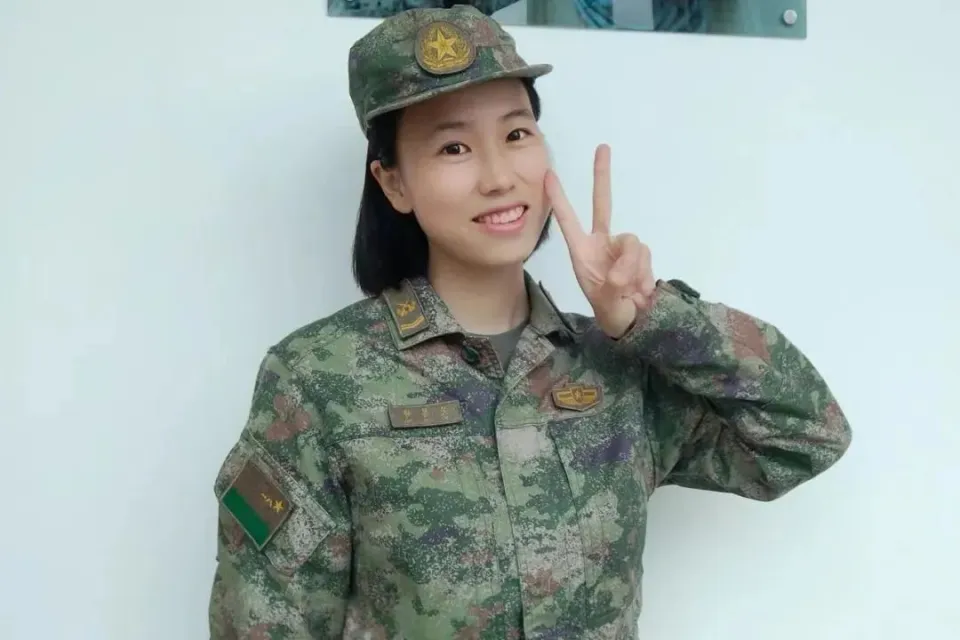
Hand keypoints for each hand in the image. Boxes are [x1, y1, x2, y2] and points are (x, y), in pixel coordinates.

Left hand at [545, 144, 655, 338]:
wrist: (634, 323)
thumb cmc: (611, 312)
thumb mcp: (606, 301)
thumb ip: (614, 283)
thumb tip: (624, 269)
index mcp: (582, 252)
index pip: (568, 220)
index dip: (559, 199)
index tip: (548, 175)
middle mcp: (601, 243)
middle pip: (603, 203)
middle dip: (602, 176)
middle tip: (602, 148)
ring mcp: (622, 247)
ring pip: (632, 242)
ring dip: (632, 266)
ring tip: (627, 289)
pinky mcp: (641, 254)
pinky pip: (645, 255)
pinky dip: (643, 272)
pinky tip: (639, 288)